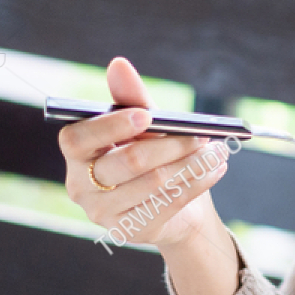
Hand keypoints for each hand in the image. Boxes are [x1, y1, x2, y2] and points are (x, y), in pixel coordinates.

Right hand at [59, 56, 228, 249]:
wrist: (172, 207)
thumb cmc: (151, 157)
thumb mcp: (144, 126)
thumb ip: (131, 98)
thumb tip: (119, 64)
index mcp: (76, 153)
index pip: (78, 139)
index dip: (112, 126)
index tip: (147, 116)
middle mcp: (80, 185)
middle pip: (128, 161)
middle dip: (171, 144)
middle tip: (202, 133)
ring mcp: (103, 212)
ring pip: (155, 182)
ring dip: (193, 163)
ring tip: (218, 150)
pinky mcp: (129, 230)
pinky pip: (169, 203)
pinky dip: (198, 182)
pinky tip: (215, 169)